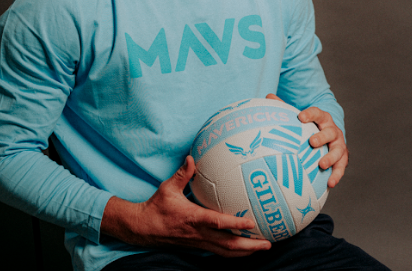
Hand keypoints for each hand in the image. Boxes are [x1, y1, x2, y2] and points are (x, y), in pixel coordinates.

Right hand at [100, 155, 270, 256]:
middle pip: (228, 245)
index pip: (218, 223)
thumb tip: (191, 158)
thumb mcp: (167, 188)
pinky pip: (220, 252)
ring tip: (262, 248)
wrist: (144, 229)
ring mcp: (200, 243)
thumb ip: (182, 174)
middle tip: (268, 243)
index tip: (252, 222)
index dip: (235, 224)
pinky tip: (244, 249)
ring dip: (245, 252)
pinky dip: (234, 252)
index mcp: (193, 219)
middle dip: (249, 246)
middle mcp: (199, 234)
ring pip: (226, 252)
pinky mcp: (198, 246)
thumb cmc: (157, 207)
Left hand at [266, 94, 347, 187]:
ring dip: (331, 157)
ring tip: (321, 165)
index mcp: (322, 118)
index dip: (310, 114)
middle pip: (330, 132)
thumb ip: (285, 107)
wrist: (328, 136)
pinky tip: (329, 183)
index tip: (301, 117)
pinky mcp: (342, 158)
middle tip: (311, 142)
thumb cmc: (309, 126)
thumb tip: (268, 96)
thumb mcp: (300, 117)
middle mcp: (332, 130)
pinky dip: (336, 175)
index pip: (317, 113)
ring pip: (338, 150)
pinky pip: (341, 167)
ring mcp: (339, 144)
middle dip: (322, 137)